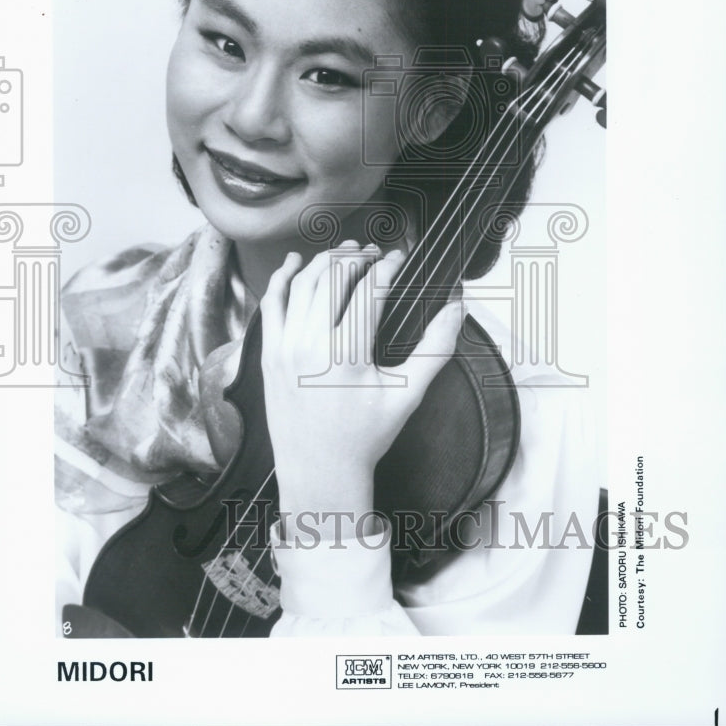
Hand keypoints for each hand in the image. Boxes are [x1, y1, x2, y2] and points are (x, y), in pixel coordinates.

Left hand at [259, 242, 463, 533]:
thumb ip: (436, 346)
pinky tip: (294, 262)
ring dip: (323, 261)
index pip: (369, 289)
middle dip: (355, 257)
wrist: (319, 472)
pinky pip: (271, 304)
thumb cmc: (365, 436)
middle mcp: (311, 345)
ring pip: (302, 284)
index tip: (399, 258)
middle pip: (333, 277)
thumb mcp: (408, 393)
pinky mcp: (269, 354)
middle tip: (373, 253)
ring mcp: (285, 347)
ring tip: (345, 253)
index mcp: (348, 353)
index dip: (387, 266)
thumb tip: (457, 306)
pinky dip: (282, 278)